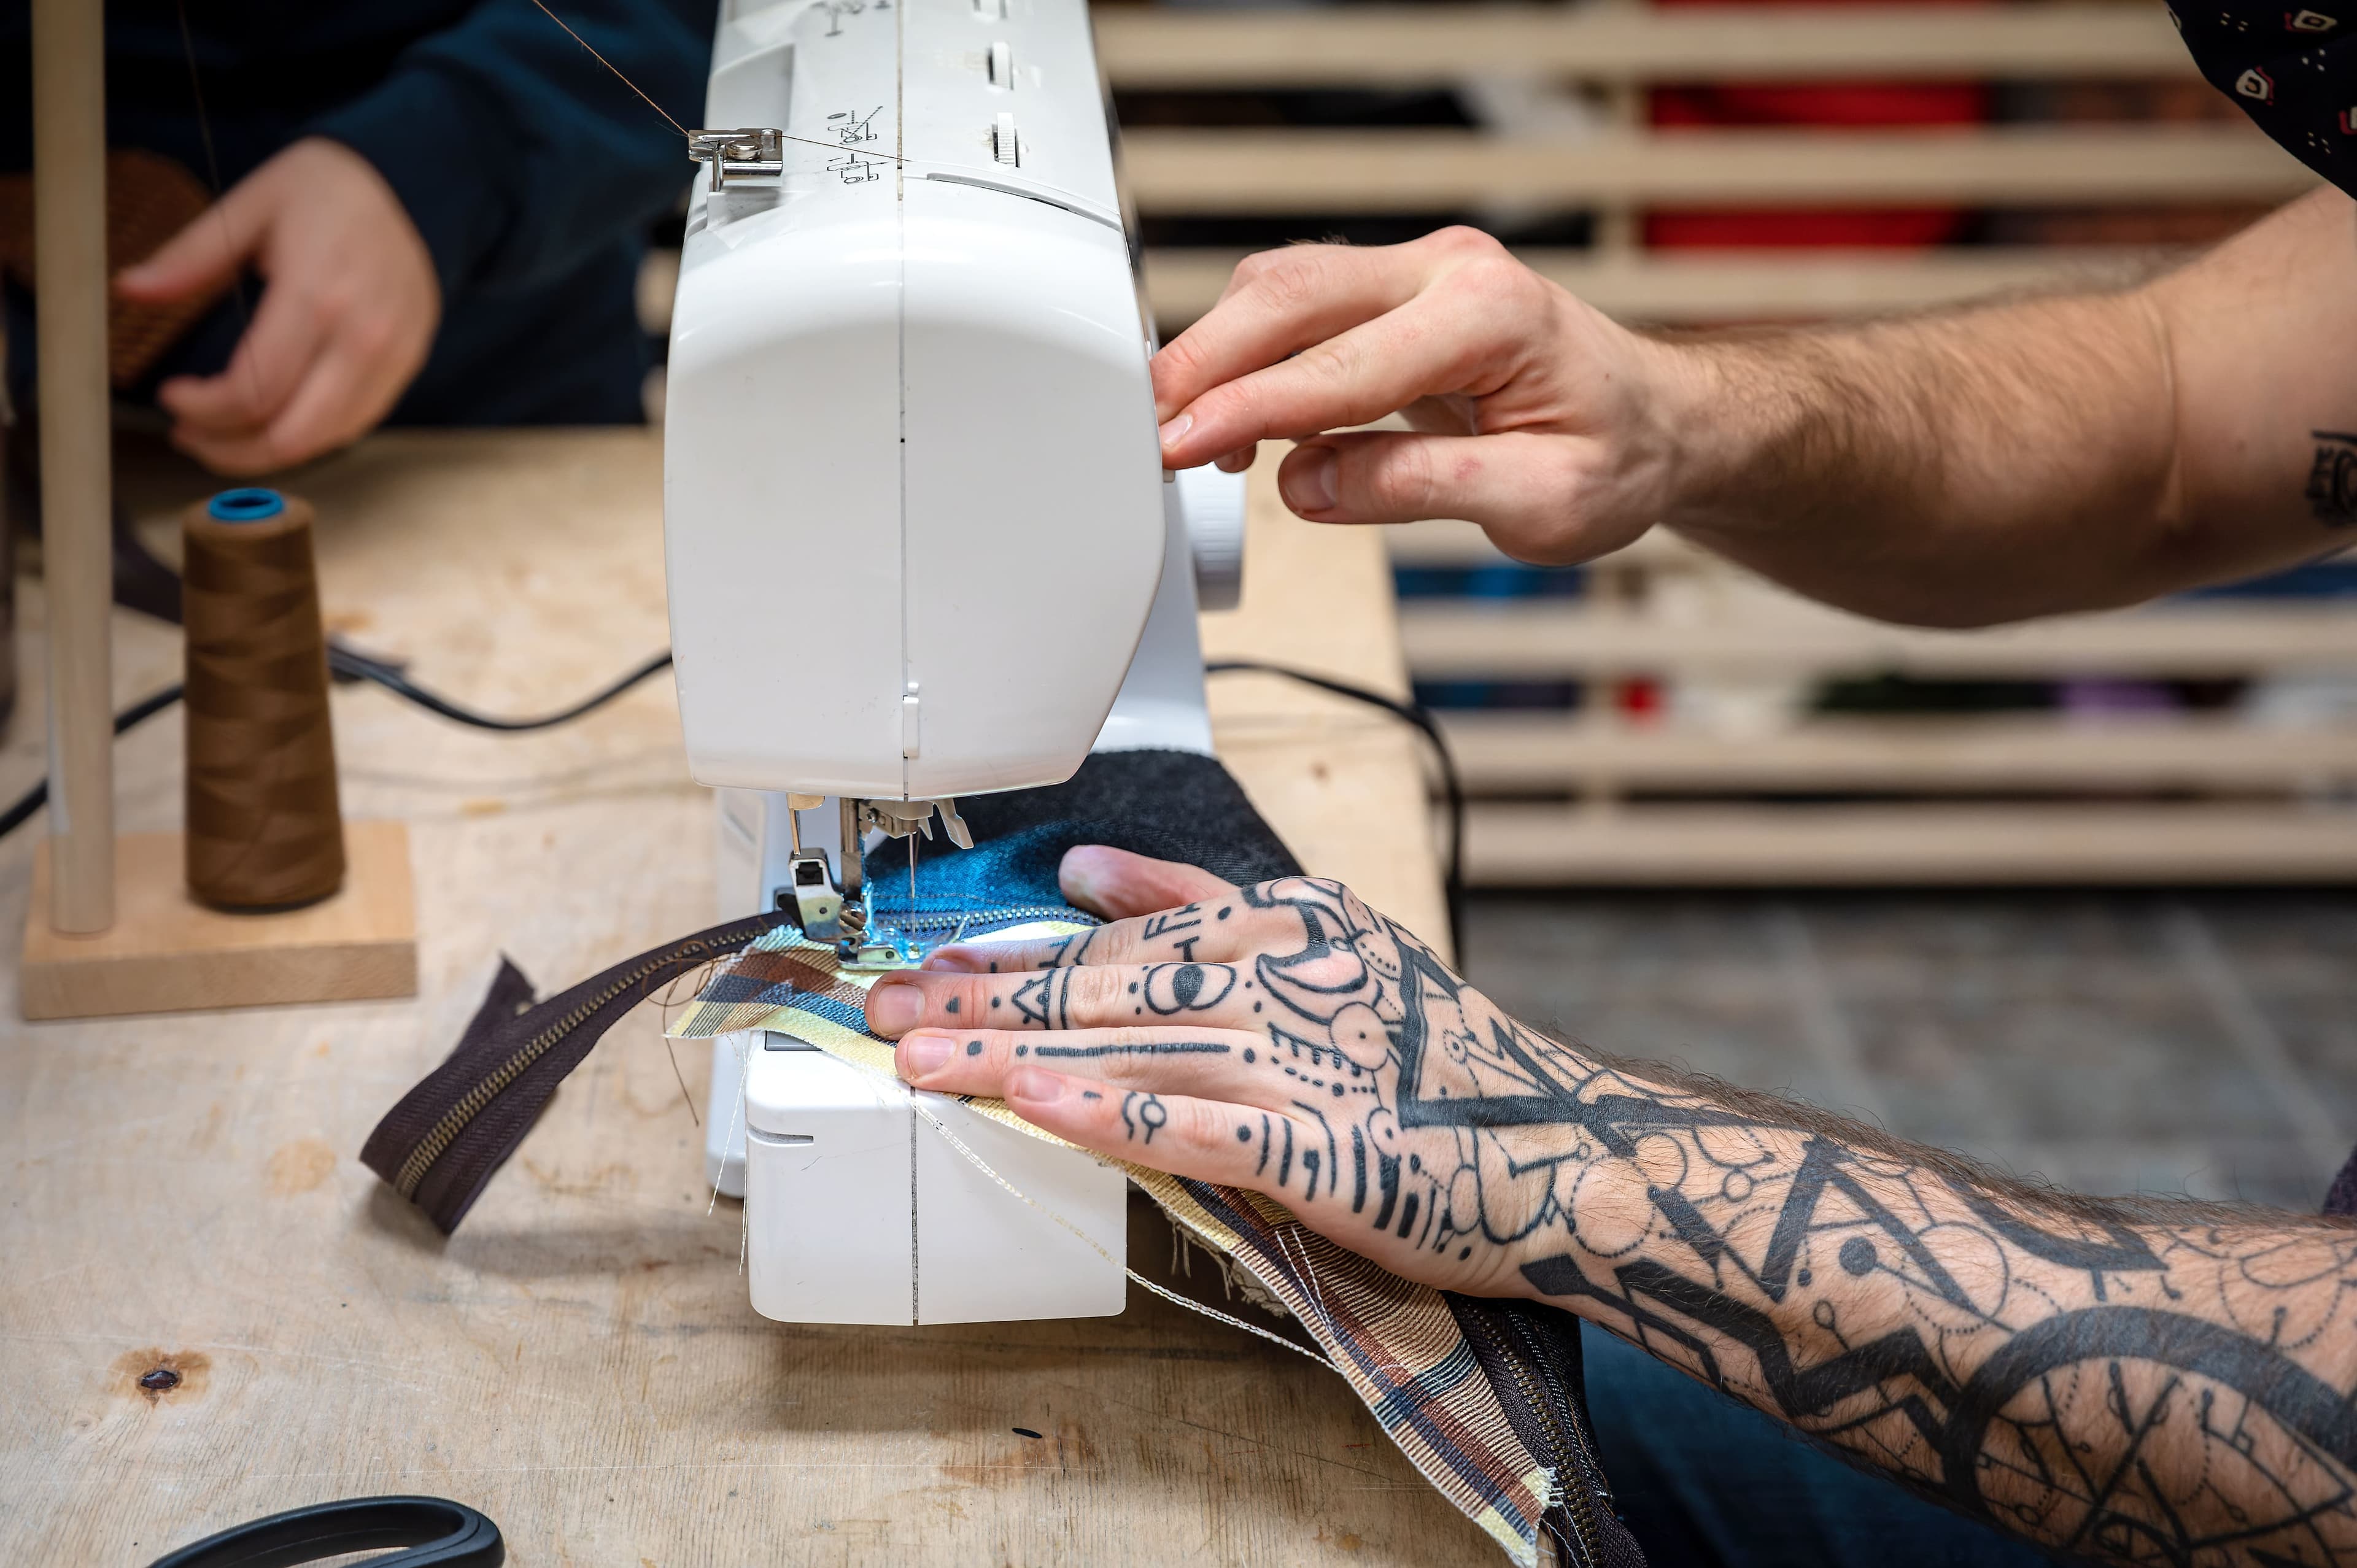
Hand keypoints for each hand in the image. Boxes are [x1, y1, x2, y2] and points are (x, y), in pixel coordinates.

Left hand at [115, 138, 439, 474]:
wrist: (412, 185)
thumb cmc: (326, 192)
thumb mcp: (248, 208)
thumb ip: (189, 258)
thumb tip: (129, 289)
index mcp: (316, 296)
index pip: (253, 391)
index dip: (202, 409)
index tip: (171, 395)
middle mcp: (361, 338)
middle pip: (290, 436)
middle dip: (230, 450)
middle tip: (190, 436)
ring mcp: (390, 358)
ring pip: (323, 441)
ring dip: (266, 452)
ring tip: (225, 435)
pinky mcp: (406, 367)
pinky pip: (354, 425)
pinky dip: (307, 435)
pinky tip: (273, 418)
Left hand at [866, 845, 1617, 1300]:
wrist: (1566, 1147)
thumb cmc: (1444, 1057)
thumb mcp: (1333, 941)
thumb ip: (1206, 897)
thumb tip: (1087, 867)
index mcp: (1285, 922)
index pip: (1120, 935)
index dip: (1011, 956)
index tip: (926, 969)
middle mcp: (1287, 978)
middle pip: (1106, 988)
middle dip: (984, 1002)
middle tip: (883, 1014)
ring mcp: (1304, 1062)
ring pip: (1130, 1050)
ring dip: (1014, 1056)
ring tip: (920, 1063)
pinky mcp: (1323, 1149)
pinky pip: (1195, 1127)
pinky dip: (1109, 1116)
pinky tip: (1034, 1108)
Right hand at [1148, 227, 1689, 564]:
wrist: (1660, 421)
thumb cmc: (1617, 457)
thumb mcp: (1540, 504)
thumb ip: (1419, 488)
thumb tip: (1309, 487)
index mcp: (1490, 315)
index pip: (1338, 368)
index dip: (1246, 411)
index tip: (1178, 447)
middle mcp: (1449, 271)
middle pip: (1290, 296)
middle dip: (1204, 363)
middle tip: (1146, 432)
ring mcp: (1421, 271)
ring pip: (1284, 288)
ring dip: (1220, 353)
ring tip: (1184, 436)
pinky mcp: (1398, 291)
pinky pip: (1302, 306)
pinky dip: (1252, 353)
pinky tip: (1235, 417)